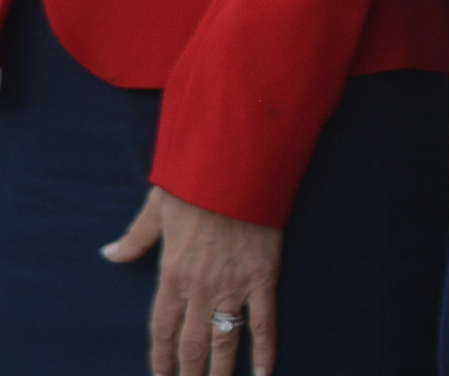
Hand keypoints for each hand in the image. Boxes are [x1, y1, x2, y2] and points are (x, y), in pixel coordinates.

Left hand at [104, 186, 280, 375]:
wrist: (240, 169)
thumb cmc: (197, 186)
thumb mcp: (157, 210)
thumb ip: (134, 239)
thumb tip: (108, 254)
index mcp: (171, 276)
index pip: (161, 330)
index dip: (160, 360)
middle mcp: (199, 289)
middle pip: (192, 345)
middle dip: (189, 374)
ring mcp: (233, 286)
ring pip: (225, 341)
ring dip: (221, 372)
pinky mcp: (263, 277)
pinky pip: (264, 320)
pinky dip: (265, 348)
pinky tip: (265, 371)